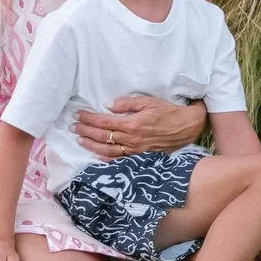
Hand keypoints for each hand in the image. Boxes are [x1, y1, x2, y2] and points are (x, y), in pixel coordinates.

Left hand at [74, 94, 204, 160]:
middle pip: (102, 137)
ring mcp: (135, 149)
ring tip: (79, 140)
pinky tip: (96, 154)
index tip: (79, 115)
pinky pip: (119, 158)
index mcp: (132, 124)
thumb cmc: (169, 111)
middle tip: (74, 126)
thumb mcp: (149, 101)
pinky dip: (105, 157)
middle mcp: (132, 139)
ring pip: (107, 150)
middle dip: (86, 131)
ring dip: (91, 145)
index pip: (104, 122)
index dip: (89, 119)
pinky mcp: (140, 155)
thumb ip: (127, 104)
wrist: (187, 127)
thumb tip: (109, 106)